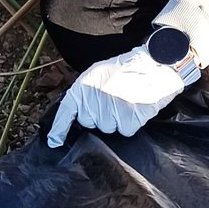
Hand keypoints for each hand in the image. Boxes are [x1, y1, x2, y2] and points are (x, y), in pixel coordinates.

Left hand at [47, 45, 199, 146]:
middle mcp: (92, 102)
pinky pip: (125, 130)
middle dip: (99, 115)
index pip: (66, 113)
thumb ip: (86, 93)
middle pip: (90, 123)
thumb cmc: (127, 69)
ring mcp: (109, 113)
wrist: (154, 65)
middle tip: (114, 99)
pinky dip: (131, 121)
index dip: (60, 129)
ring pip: (108, 128)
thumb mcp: (98, 74)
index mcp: (82, 88)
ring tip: (127, 100)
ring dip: (117, 118)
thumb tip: (78, 115)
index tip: (55, 142)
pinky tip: (136, 106)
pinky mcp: (127, 121)